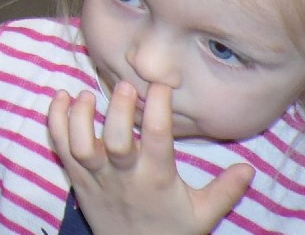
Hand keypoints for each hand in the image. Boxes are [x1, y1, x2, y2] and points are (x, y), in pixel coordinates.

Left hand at [47, 81, 252, 233]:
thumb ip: (225, 192)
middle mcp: (124, 176)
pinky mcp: (77, 180)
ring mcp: (96, 178)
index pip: (159, 140)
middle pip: (116, 141)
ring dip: (81, 116)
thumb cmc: (169, 231)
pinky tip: (61, 98)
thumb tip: (249, 168)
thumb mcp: (203, 215)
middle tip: (125, 85)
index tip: (162, 84)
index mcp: (157, 179)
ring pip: (81, 144)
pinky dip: (55, 121)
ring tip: (87, 94)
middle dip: (119, 111)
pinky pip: (60, 148)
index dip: (159, 109)